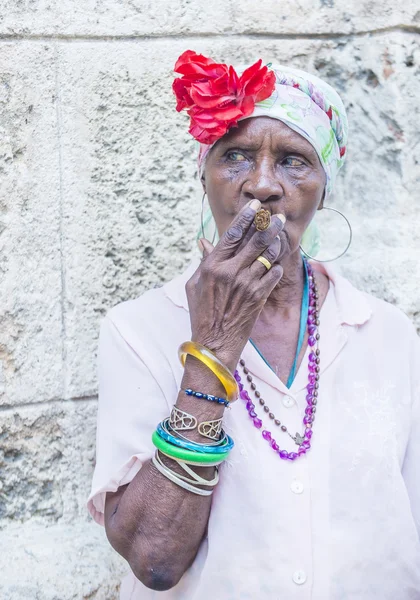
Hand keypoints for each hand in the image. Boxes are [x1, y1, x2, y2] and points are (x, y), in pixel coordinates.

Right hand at [185, 200, 284, 370]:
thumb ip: (203, 262)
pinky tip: (275, 264)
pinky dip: (276, 266)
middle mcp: (231, 272)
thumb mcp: (194, 285)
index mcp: (213, 266)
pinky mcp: (259, 296)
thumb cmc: (202, 314)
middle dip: (270, 225)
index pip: (233, 233)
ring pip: (268, 254)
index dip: (247, 216)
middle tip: (279, 217)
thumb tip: (205, 242)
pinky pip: (273, 274)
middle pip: (256, 239)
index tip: (256, 206)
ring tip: (281, 236)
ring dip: (276, 243)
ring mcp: (246, 284)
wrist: (214, 343)